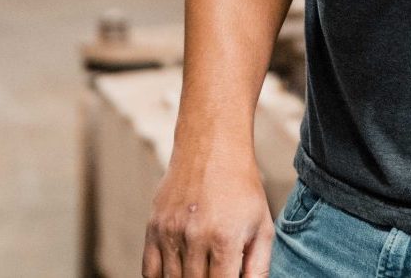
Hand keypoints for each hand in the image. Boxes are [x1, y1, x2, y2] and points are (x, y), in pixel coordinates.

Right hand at [143, 149, 272, 277]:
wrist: (212, 147)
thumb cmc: (242, 189)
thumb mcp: (261, 226)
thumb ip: (258, 268)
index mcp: (225, 238)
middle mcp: (195, 236)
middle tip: (215, 270)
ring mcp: (171, 232)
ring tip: (200, 267)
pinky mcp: (154, 227)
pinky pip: (149, 272)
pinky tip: (178, 273)